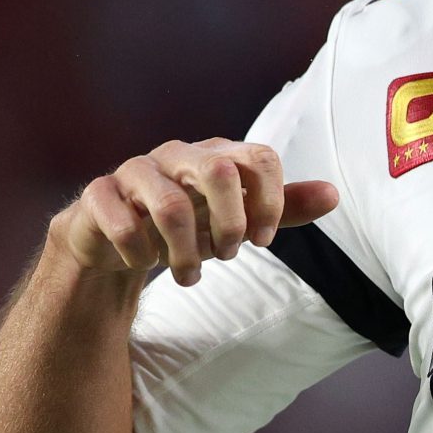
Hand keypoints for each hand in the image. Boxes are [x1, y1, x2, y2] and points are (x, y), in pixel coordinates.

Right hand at [49, 139, 339, 285]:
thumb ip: (282, 206)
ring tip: (190, 277)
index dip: (271, 200)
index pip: (260, 157)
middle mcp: (176, 155)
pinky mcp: (98, 195)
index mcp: (216, 155)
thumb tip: (334, 195)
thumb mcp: (237, 218)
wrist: (115, 238)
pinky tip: (144, 263)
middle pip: (219, 170)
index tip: (264, 241)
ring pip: (169, 205)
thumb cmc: (186, 224)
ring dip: (186, 253)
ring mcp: (135, 172)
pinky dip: (138, 252)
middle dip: (231, 222)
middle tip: (229, 254)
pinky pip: (120, 220)